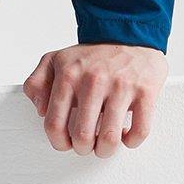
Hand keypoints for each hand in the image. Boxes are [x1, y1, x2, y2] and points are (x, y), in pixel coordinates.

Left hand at [22, 42, 167, 155]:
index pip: (54, 123)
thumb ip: (37, 83)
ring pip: (110, 138)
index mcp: (68, 76)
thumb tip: (40, 109)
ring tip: (104, 145)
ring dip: (105, 150)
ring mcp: (121, 87)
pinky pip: (140, 130)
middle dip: (82, 148)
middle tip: (86, 145)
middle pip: (82, 135)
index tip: (65, 144)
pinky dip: (131, 141)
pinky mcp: (146, 91)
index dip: (58, 142)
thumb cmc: (92, 55)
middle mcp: (93, 81)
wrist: (130, 34)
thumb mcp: (55, 60)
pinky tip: (126, 134)